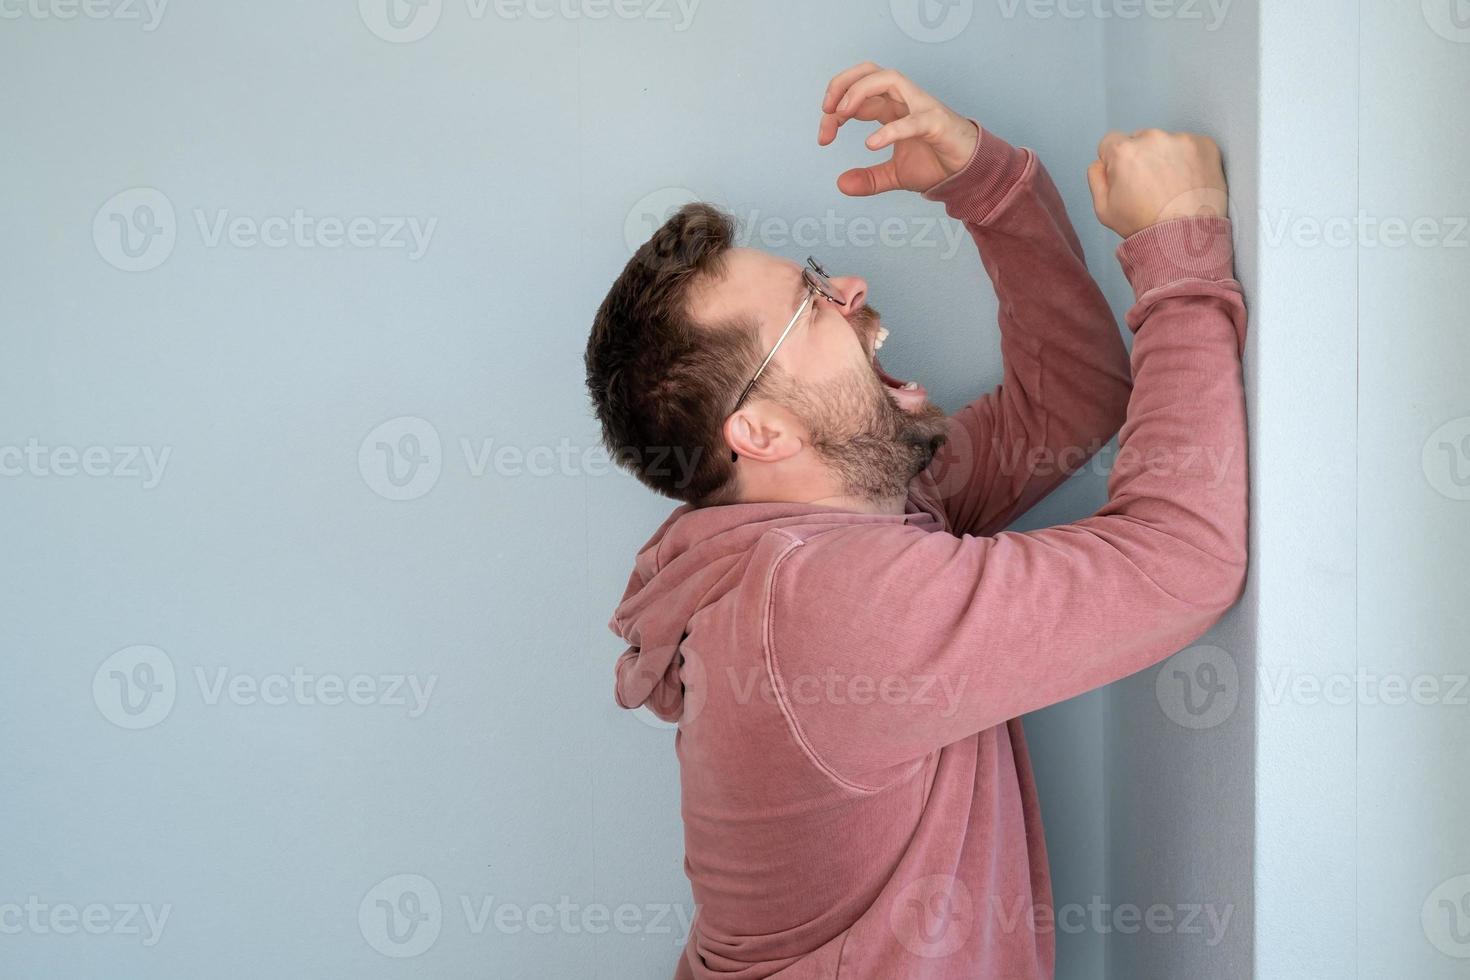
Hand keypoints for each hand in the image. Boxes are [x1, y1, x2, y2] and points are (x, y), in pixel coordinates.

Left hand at [818, 62, 979, 196]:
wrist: (968, 173)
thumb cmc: (936, 163)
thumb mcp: (894, 176)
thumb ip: (869, 179)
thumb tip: (841, 184)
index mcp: (891, 107)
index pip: (856, 94)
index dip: (834, 110)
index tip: (823, 137)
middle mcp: (904, 100)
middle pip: (869, 72)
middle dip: (842, 84)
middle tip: (827, 110)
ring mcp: (922, 107)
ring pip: (889, 79)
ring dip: (860, 92)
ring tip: (842, 114)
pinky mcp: (937, 123)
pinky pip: (912, 120)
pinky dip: (890, 130)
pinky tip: (871, 144)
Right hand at [1087, 129, 1227, 238]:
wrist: (1186, 236)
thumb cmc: (1143, 225)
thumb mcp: (1103, 210)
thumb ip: (1096, 178)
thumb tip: (1101, 162)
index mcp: (1123, 151)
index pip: (1110, 143)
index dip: (1114, 162)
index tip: (1126, 178)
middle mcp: (1152, 138)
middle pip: (1140, 140)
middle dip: (1142, 157)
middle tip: (1151, 186)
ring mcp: (1181, 139)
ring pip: (1166, 143)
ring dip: (1166, 158)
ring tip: (1172, 186)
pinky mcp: (1205, 145)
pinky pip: (1191, 146)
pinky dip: (1190, 160)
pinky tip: (1188, 182)